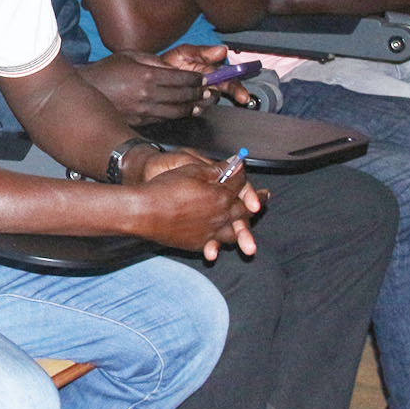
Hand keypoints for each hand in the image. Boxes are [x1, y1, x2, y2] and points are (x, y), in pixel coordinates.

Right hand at [81, 52, 206, 121]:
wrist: (87, 90)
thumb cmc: (107, 70)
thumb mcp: (129, 56)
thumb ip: (153, 60)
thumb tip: (173, 67)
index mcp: (147, 75)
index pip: (181, 78)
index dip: (196, 79)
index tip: (204, 78)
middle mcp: (148, 94)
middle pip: (183, 96)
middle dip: (199, 93)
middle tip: (209, 91)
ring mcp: (144, 110)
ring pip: (177, 111)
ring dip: (193, 107)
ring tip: (202, 104)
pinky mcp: (140, 121)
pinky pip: (164, 119)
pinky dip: (177, 115)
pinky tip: (184, 112)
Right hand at [134, 150, 262, 258]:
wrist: (144, 212)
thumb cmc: (165, 188)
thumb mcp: (191, 170)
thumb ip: (215, 169)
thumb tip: (234, 165)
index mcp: (220, 195)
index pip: (239, 184)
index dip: (244, 176)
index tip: (245, 170)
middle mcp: (221, 215)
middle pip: (244, 210)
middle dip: (256, 203)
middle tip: (264, 198)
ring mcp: (211, 231)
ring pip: (234, 232)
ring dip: (242, 229)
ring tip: (245, 228)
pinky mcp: (198, 243)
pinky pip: (215, 243)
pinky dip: (219, 242)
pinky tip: (218, 242)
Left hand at [155, 43, 252, 110]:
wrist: (151, 75)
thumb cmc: (168, 61)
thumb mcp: (185, 53)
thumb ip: (203, 52)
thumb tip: (222, 49)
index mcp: (211, 69)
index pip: (231, 77)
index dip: (238, 85)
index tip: (243, 94)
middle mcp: (209, 82)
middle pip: (228, 89)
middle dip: (236, 93)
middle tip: (240, 98)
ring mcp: (200, 94)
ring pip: (213, 100)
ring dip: (210, 98)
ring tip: (200, 93)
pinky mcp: (190, 104)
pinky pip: (198, 108)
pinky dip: (197, 107)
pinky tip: (193, 104)